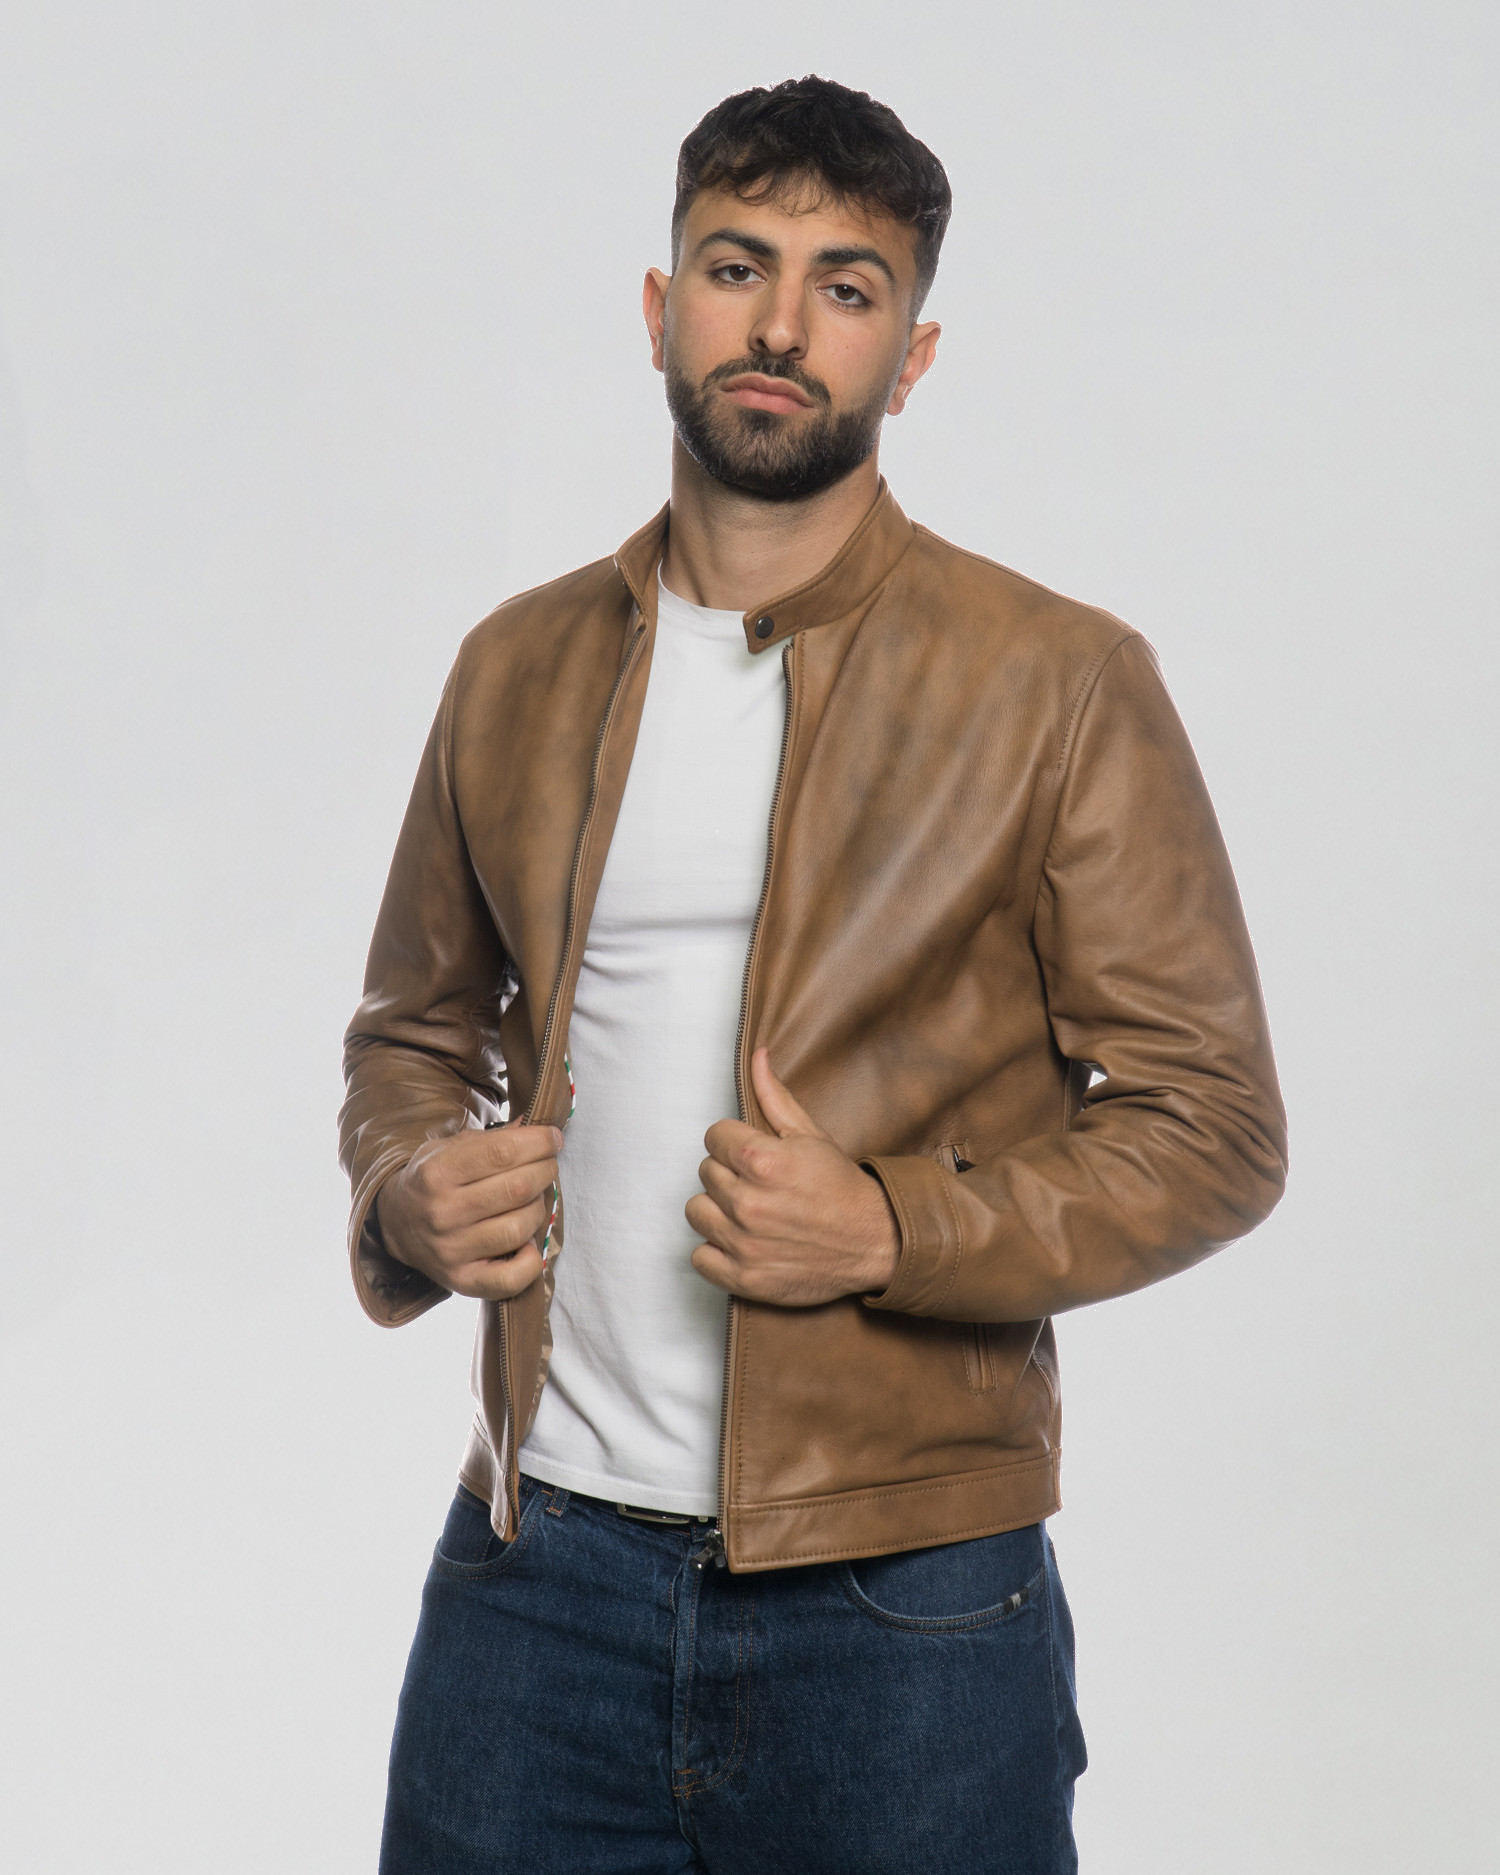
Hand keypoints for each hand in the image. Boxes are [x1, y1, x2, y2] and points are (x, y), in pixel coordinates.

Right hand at [375, 1123, 560, 1301]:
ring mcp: (451, 1250)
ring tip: (532, 1200)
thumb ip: (494, 1139)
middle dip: (546, 1170)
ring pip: (520, 1227)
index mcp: (437, 1172)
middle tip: (548, 1165)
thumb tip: (543, 1134)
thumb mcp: (450, 1148)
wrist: (395, 1222)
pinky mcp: (461, 1281)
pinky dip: (531, 1260)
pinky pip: (512, 1279)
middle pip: (518, 1188)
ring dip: (539, 1208)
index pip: (503, 1152)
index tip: (552, 1139)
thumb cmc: (433, 1180)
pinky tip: (526, 1242)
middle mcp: (442, 1212)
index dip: (539, 1142)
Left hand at [686, 1049, 900, 1306]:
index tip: (753, 1155)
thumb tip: (758, 1056)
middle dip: (728, 1174)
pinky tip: (740, 1241)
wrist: (875, 1241)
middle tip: (759, 1184)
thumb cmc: (841, 1187)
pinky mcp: (744, 1277)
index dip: (733, 1142)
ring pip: (695, 1211)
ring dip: (716, 1210)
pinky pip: (699, 1258)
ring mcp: (744, 1243)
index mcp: (761, 1161)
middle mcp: (748, 1202)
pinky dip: (715, 1251)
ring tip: (746, 1211)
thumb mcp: (810, 1135)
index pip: (713, 1137)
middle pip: (705, 1172)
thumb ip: (774, 1097)